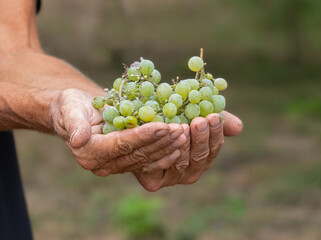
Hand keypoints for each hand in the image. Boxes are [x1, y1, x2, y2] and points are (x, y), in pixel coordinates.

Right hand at [51, 88, 186, 176]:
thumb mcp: (70, 109)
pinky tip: (178, 148)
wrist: (76, 112)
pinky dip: (163, 155)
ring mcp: (115, 166)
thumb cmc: (71, 106)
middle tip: (181, 129)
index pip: (122, 144)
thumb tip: (78, 139)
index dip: (143, 136)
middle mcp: (102, 165)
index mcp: (89, 153)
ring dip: (166, 147)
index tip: (163, 126)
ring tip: (183, 134)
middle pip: (137, 153)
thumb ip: (75, 124)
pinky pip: (147, 161)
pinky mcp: (125, 163)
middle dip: (161, 141)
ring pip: (145, 158)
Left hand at [132, 111, 242, 190]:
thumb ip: (215, 121)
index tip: (214, 116)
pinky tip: (164, 142)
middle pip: (199, 159)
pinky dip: (163, 157)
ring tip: (181, 127)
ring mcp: (171, 179)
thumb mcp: (193, 114)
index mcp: (202, 158)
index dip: (215, 134)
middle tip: (199, 121)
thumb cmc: (169, 118)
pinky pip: (159, 170)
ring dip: (182, 146)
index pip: (213, 149)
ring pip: (181, 164)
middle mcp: (188, 172)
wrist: (135, 123)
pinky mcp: (152, 182)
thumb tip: (239, 127)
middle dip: (200, 139)